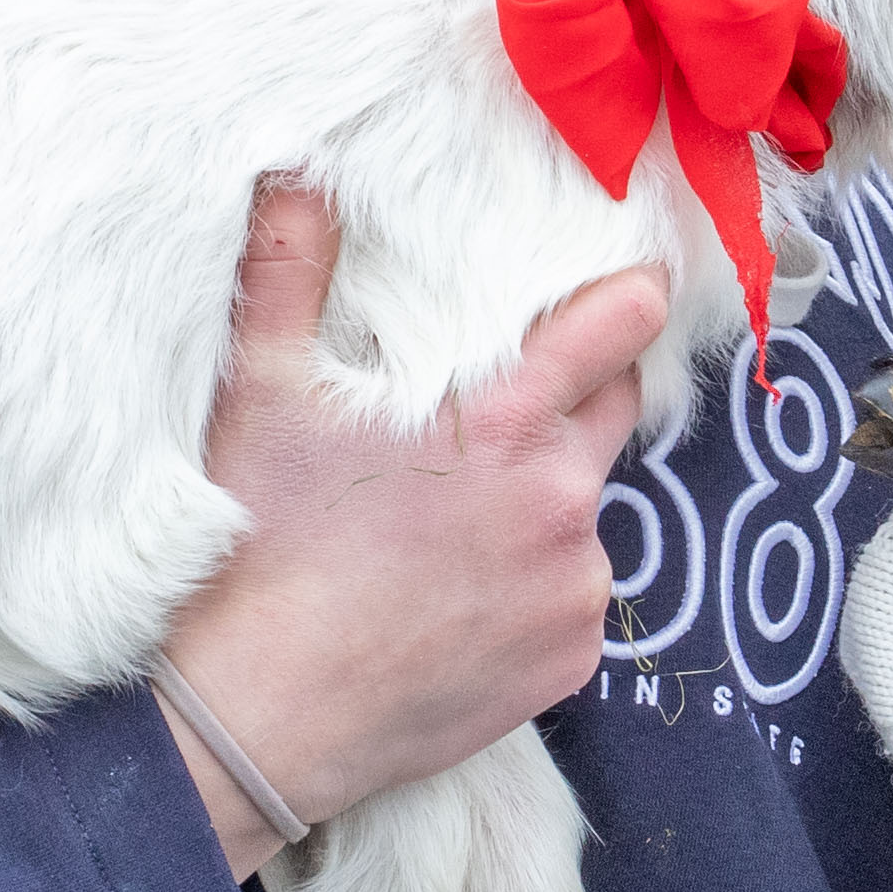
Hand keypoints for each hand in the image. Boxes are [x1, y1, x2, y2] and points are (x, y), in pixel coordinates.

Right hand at [150, 186, 670, 874]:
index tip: (638, 285)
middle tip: (508, 402)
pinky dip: (533, 585)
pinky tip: (457, 593)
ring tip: (453, 520)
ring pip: (586, 509)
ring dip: (543, 499)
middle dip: (578, 393)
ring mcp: (574, 588)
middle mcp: (563, 502)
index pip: (622, 328)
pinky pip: (572, 597)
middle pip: (616, 411)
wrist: (253, 720)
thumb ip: (289, 270)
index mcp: (508, 424)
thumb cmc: (254, 548)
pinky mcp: (570, 660)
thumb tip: (296, 171)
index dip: (633, 299)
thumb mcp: (261, 393)